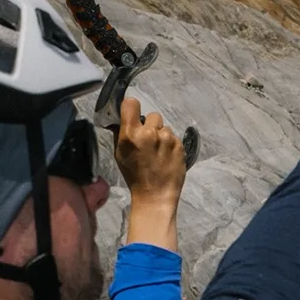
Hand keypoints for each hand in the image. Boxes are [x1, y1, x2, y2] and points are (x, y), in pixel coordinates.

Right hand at [114, 95, 187, 252]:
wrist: (155, 195)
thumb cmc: (134, 176)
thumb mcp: (120, 155)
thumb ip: (121, 134)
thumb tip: (121, 120)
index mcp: (131, 135)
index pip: (131, 103)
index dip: (132, 108)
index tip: (133, 115)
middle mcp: (150, 133)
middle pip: (152, 116)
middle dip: (150, 126)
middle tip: (148, 141)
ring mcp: (167, 138)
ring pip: (164, 127)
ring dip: (161, 135)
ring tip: (158, 152)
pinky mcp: (180, 145)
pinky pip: (174, 137)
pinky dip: (170, 144)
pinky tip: (166, 156)